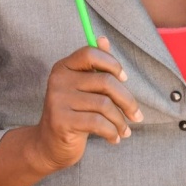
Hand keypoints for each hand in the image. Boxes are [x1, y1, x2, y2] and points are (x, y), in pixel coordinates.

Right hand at [29, 36, 141, 171]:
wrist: (49, 145)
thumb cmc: (74, 114)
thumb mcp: (84, 89)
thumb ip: (95, 66)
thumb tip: (103, 39)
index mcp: (63, 67)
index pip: (91, 54)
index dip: (112, 64)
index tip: (124, 80)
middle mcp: (58, 80)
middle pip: (105, 81)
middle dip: (127, 100)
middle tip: (136, 116)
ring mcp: (58, 100)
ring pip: (105, 105)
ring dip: (120, 121)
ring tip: (124, 131)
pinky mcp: (61, 121)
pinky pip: (98, 123)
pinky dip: (112, 132)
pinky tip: (113, 139)